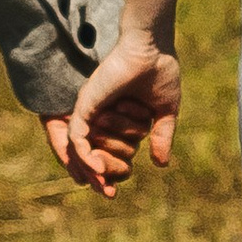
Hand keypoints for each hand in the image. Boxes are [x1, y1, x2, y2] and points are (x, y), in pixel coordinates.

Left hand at [52, 26, 182, 198]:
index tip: (114, 192)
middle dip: (97, 177)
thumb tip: (160, 164)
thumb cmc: (160, 71)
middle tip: (108, 193)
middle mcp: (97, 114)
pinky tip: (95, 168)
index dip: (109, 174)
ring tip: (100, 187)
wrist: (153, 48)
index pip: (106, 153)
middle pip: (89, 154)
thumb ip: (161, 136)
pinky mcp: (85, 104)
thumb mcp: (164, 111)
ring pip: (79, 149)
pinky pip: (77, 136)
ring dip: (88, 170)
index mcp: (115, 117)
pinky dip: (84, 154)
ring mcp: (89, 109)